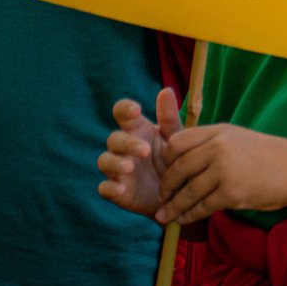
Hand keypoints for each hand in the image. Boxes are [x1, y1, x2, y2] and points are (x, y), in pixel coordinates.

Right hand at [96, 89, 181, 218]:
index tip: (135, 110)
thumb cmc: (177, 160)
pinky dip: (110, 188)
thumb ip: (170, 118)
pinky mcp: (117, 191)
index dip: (125, 109)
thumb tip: (166, 90)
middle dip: (127, 143)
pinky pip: (105, 188)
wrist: (181, 195)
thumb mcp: (177, 140)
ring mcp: (118, 169)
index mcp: (138, 130)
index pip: (123, 113)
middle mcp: (124, 148)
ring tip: (129, 167)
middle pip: (114, 138)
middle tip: (144, 150)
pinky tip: (120, 189)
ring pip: (105, 161)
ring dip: (115, 163)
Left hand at [154, 124, 286, 225]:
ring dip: (173, 206)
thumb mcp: (238, 138)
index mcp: (219, 132)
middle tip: (161, 197)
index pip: (177, 142)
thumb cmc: (269, 156)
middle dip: (166, 186)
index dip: (166, 159)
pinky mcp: (231, 193)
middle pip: (178, 168)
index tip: (165, 171)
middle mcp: (218, 148)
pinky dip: (189, 215)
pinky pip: (202, 206)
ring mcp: (224, 170)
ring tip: (165, 216)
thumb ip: (211, 143)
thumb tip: (182, 158)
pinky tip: (183, 220)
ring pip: (187, 191)